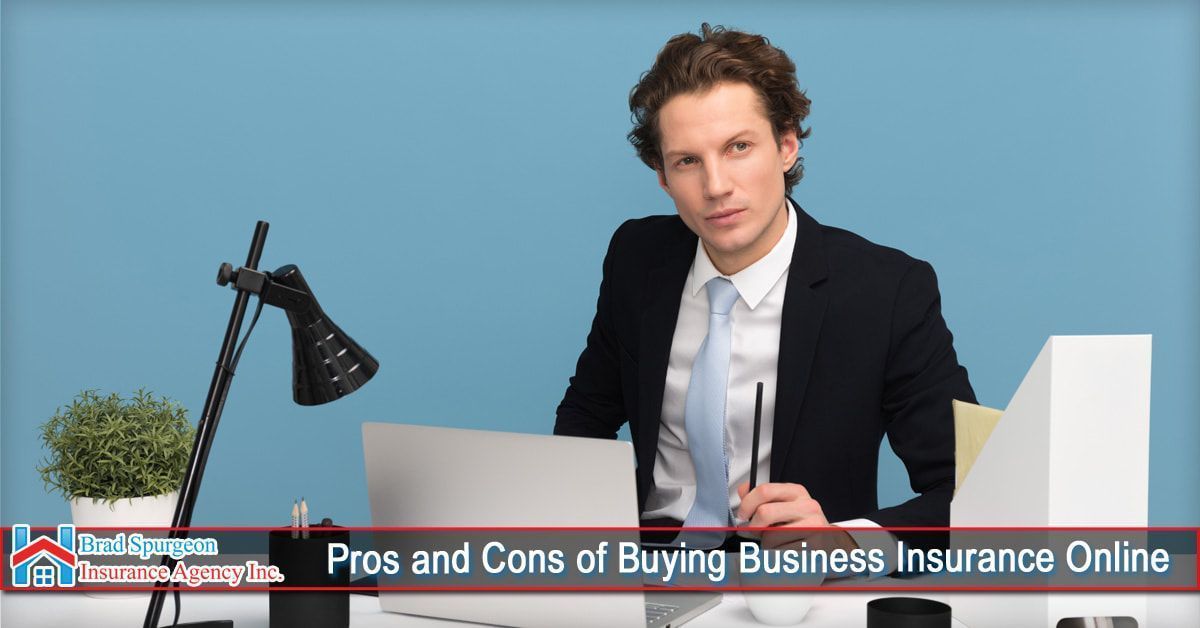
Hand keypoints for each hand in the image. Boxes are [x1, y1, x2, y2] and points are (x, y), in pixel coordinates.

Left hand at [735, 482, 858, 553]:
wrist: (827, 540)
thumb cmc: (801, 523)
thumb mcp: (783, 503)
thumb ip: (762, 497)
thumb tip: (743, 490)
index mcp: (797, 492)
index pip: (764, 490)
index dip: (747, 503)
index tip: (743, 514)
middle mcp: (807, 506)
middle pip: (765, 512)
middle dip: (754, 525)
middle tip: (754, 530)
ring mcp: (813, 526)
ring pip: (771, 537)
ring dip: (767, 543)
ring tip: (778, 541)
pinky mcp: (814, 546)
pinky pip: (782, 553)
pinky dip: (778, 554)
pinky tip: (786, 549)